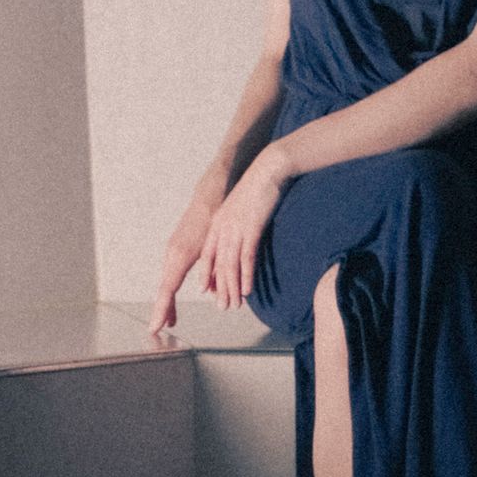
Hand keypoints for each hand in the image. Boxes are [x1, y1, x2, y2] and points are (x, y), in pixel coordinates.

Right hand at [147, 190, 219, 336]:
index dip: (162, 310)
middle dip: (162, 311)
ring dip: (168, 303)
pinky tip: (175, 300)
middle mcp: (172, 256)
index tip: (155, 327)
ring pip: (168, 283)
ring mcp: (173, 252)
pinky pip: (172, 275)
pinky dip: (172, 291)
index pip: (167, 290)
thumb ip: (212, 269)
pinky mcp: (177, 250)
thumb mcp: (214, 246)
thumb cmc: (213, 219)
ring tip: (170, 321)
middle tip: (158, 330)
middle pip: (164, 290)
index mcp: (179, 257)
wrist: (210, 198)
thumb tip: (211, 291)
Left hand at [198, 152, 286, 315]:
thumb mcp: (243, 209)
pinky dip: (245, 276)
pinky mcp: (250, 228)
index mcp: (218, 223)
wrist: (268, 169)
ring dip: (231, 288)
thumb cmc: (259, 188)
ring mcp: (235, 228)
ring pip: (230, 265)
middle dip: (220, 289)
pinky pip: (246, 258)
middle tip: (223, 307)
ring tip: (234, 305)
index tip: (208, 291)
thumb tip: (240, 241)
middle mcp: (222, 228)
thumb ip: (237, 226)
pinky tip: (247, 290)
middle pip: (218, 265)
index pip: (208, 255)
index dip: (208, 275)